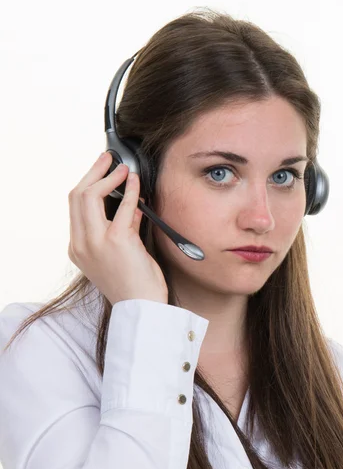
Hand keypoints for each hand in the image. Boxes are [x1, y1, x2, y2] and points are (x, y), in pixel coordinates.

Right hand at [68, 152, 168, 305]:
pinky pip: (123, 206)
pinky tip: (136, 182)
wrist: (141, 308)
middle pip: (76, 197)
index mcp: (78, 249)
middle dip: (92, 173)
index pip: (75, 208)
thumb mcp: (120, 255)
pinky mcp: (116, 241)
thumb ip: (121, 229)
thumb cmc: (134, 286)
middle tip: (106, 160)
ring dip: (107, 177)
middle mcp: (81, 244)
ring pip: (89, 196)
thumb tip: (130, 206)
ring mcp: (95, 242)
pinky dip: (131, 190)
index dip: (87, 185)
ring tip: (121, 168)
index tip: (99, 173)